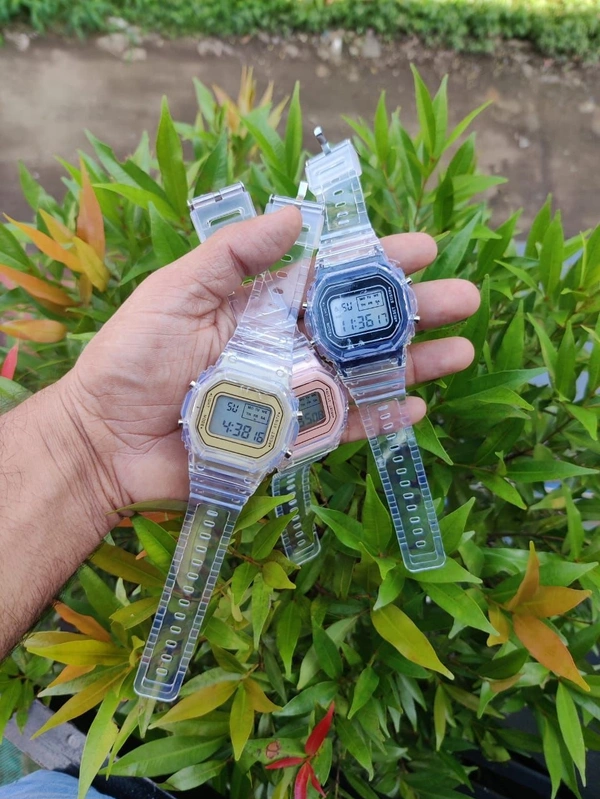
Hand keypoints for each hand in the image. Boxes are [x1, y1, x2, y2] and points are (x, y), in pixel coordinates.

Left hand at [65, 208, 478, 513]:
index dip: (376, 261)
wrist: (106, 440)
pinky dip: (381, 416)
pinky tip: (418, 404)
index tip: (423, 248)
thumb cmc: (133, 358)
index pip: (330, 276)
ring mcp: (292, 394)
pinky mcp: (289, 439)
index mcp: (261, 304)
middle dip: (412, 311)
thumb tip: (294, 214)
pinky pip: (344, 426)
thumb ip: (233, 256)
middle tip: (464, 299)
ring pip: (363, 374)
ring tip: (462, 351)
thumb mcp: (176, 291)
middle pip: (360, 325)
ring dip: (413, 363)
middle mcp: (285, 345)